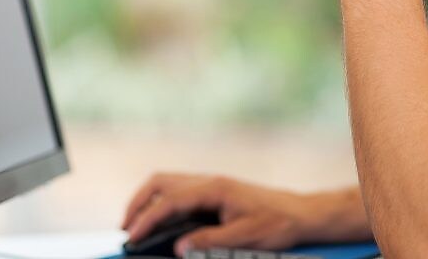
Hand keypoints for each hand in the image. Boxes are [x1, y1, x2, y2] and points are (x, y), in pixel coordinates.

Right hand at [121, 174, 364, 254]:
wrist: (301, 213)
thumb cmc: (277, 224)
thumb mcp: (245, 238)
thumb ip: (210, 242)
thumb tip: (179, 247)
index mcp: (214, 188)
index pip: (170, 201)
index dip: (147, 219)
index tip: (132, 237)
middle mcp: (210, 180)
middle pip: (161, 182)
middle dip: (138, 203)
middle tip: (126, 229)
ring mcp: (212, 183)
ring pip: (169, 183)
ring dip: (149, 201)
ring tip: (137, 225)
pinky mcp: (215, 191)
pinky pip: (180, 190)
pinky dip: (163, 202)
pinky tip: (162, 220)